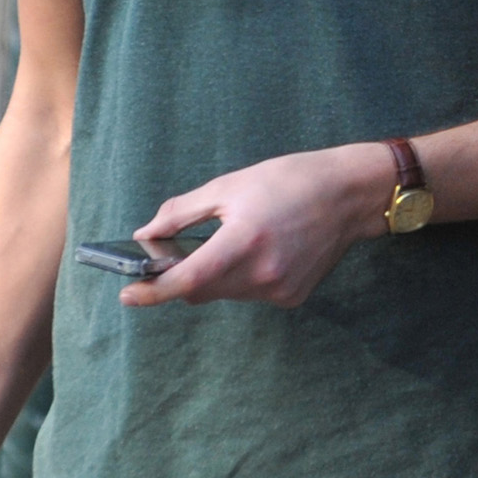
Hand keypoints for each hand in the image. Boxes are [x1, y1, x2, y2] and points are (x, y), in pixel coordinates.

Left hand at [118, 142, 396, 309]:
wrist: (350, 193)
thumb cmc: (290, 180)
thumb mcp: (230, 185)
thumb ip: (183, 212)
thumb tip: (147, 233)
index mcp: (243, 242)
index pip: (187, 280)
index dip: (153, 291)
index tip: (128, 295)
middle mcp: (262, 273)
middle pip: (202, 290)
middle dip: (186, 274)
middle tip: (181, 249)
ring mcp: (279, 290)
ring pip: (226, 294)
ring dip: (216, 275)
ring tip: (238, 239)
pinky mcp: (293, 297)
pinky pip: (251, 293)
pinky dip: (244, 277)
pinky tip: (264, 249)